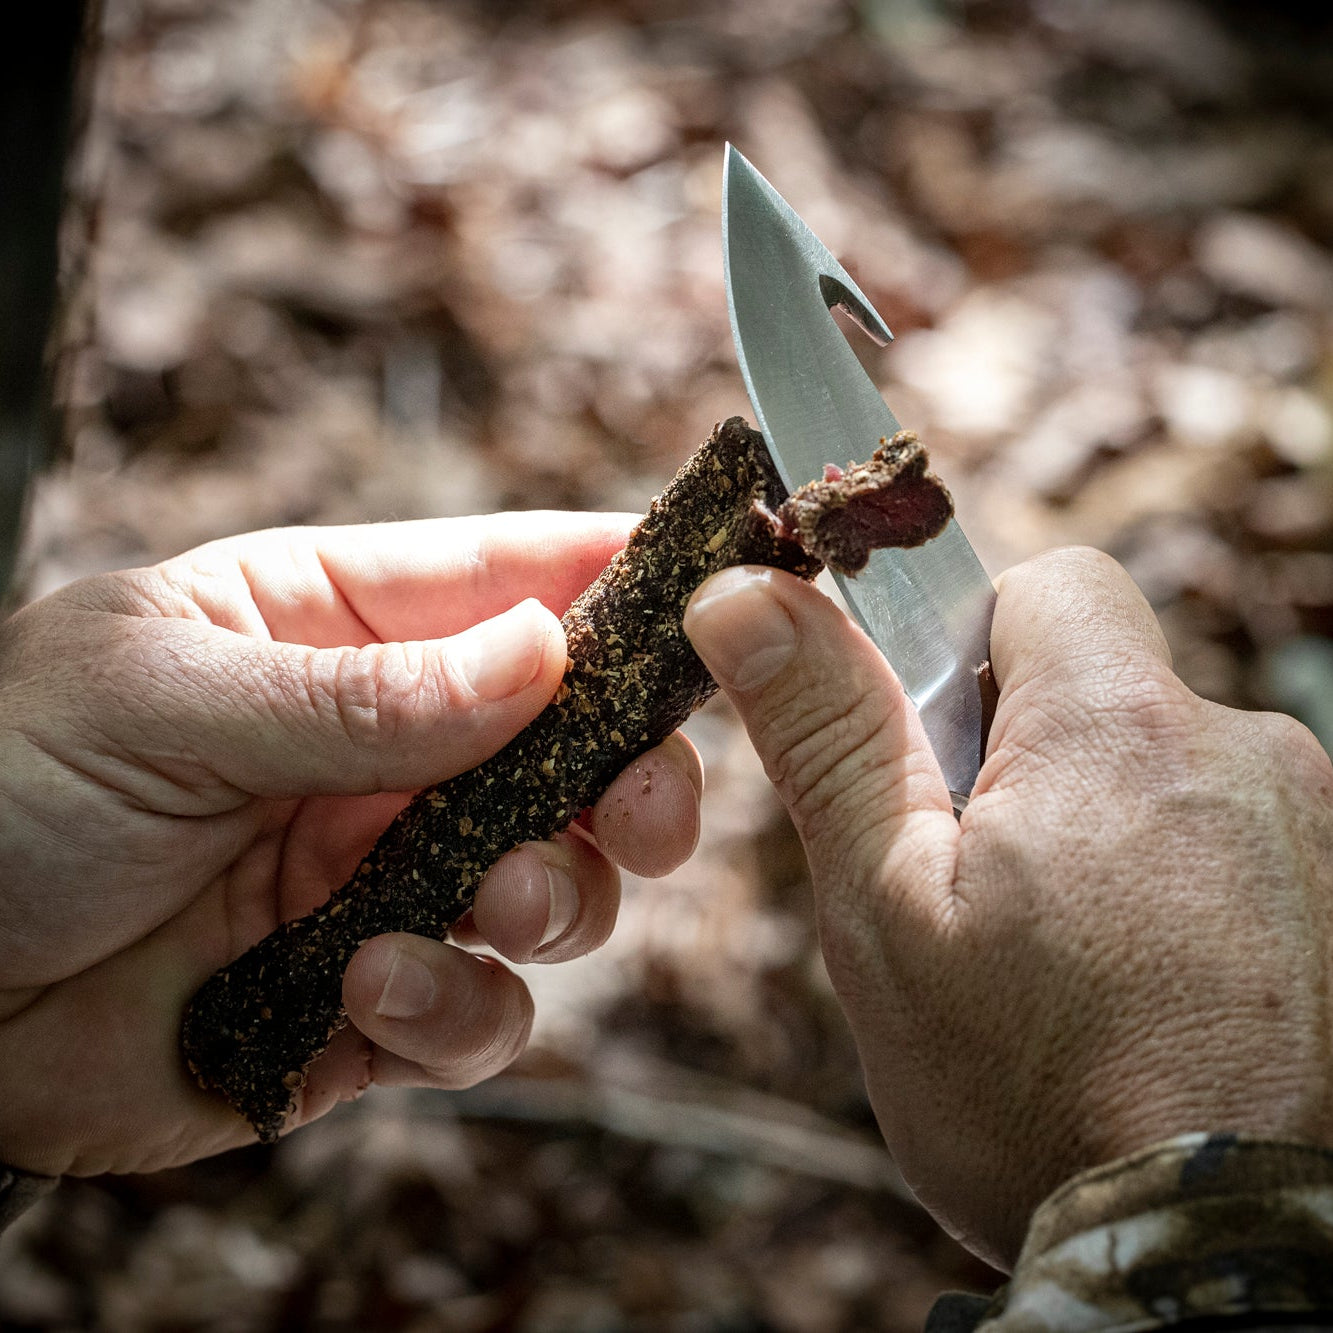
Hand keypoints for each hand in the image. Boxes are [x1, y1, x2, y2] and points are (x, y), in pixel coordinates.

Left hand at [0, 514, 701, 1177]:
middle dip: (635, 779)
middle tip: (638, 809)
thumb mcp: (161, 699)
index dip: (629, 584)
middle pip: (581, 750)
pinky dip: (457, 1009)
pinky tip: (371, 989)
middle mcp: (390, 752)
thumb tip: (541, 654)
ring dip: (550, 901)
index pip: (518, 580)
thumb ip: (359, 693)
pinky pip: (481, 1012)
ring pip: (558, 885)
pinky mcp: (374, 998)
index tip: (727, 599)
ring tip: (479, 903)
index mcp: (340, 631)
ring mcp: (389, 876)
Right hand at [684, 547, 1332, 1268]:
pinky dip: (1164, 883)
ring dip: (1091, 827)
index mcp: (1121, 729)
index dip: (968, 645)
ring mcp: (1309, 832)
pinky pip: (1219, 840)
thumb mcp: (886, 908)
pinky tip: (1132, 987)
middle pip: (1098, 685)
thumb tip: (744, 594)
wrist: (1214, 1270)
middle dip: (1021, 753)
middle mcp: (1244, 755)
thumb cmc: (1031, 1093)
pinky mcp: (1331, 900)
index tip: (932, 746)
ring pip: (1155, 771)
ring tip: (1054, 959)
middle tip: (969, 880)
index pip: (1048, 584)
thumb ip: (825, 733)